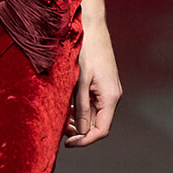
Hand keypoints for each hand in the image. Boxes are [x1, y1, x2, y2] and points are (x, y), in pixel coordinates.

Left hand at [63, 15, 120, 146]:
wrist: (92, 29)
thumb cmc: (87, 51)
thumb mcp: (80, 81)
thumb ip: (81, 107)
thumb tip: (80, 130)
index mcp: (110, 97)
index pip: (101, 130)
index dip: (85, 140)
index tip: (68, 143)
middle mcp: (113, 96)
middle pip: (98, 124)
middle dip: (79, 131)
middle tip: (60, 131)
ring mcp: (108, 91)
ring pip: (94, 115)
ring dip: (79, 121)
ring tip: (62, 119)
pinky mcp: (102, 85)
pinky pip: (93, 105)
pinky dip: (81, 110)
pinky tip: (68, 108)